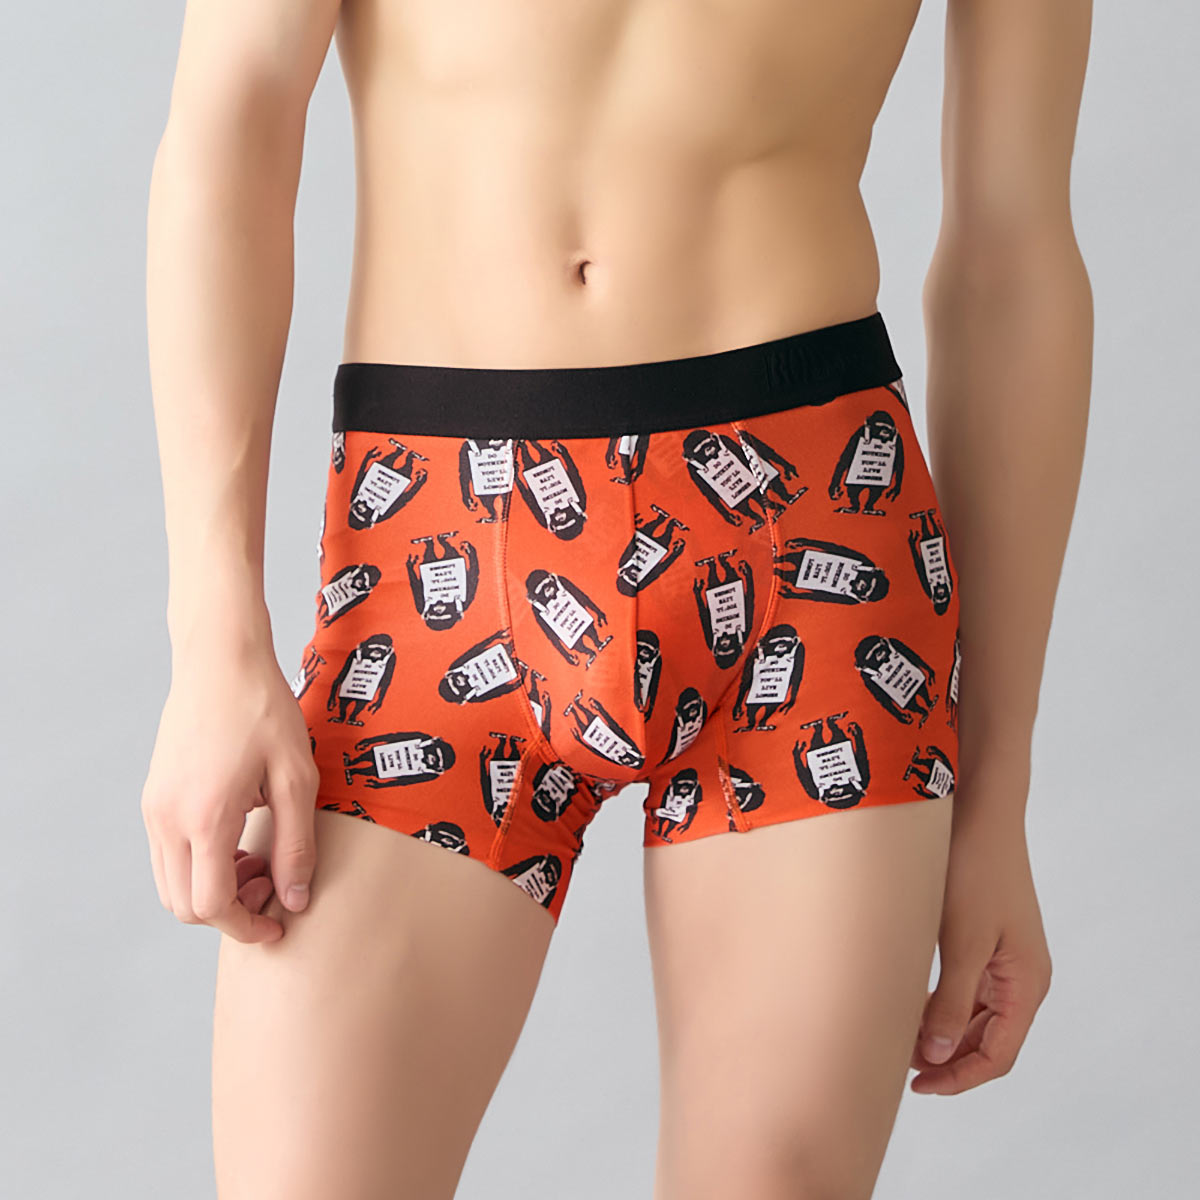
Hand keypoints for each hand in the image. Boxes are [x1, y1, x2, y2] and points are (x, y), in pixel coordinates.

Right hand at [141, 634, 319, 943]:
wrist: (220, 661)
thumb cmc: (264, 712)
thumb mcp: (297, 777)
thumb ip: (296, 844)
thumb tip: (295, 899)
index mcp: (205, 818)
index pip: (211, 906)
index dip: (246, 926)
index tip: (279, 923)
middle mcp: (168, 820)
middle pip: (184, 905)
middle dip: (229, 912)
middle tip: (271, 886)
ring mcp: (153, 809)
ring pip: (171, 884)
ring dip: (212, 889)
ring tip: (259, 860)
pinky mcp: (153, 798)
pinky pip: (168, 855)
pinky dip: (199, 865)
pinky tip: (238, 838)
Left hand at [911, 797, 1051, 1093]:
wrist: (978, 811)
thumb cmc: (975, 869)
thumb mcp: (962, 941)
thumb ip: (951, 1001)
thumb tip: (938, 1054)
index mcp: (1026, 983)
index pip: (998, 1055)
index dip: (959, 1078)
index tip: (919, 1086)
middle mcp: (1022, 976)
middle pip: (989, 1041)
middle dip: (949, 1060)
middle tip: (901, 1067)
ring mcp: (1005, 958)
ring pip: (976, 1016)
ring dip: (943, 1033)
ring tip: (900, 1040)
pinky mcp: (985, 938)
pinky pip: (967, 988)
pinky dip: (941, 1004)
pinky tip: (909, 1004)